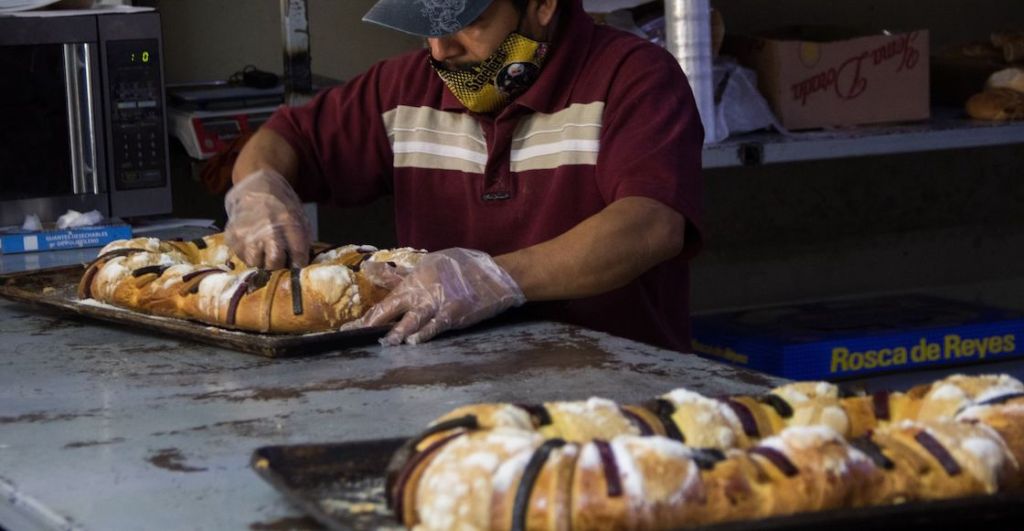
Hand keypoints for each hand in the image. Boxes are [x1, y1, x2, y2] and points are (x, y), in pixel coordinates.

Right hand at [224, 168, 310, 269]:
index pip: (297, 253)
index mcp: (288, 221)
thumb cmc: (280, 204)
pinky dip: (248, 254)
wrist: (254, 189)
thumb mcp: (297, 215)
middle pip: (274, 263)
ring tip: (263, 249)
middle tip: (279, 258)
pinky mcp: (232, 236)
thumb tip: (300, 262)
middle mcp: (267, 228)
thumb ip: (301, 237)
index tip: (297, 262)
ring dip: (261, 260)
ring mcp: (247, 233)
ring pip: (255, 263)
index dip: (299, 262)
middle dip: (278, 263)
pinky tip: (253, 243)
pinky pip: (242, 257)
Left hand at [355, 248, 525, 344]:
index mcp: (413, 281)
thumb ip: (399, 275)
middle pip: (391, 310)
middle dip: (372, 325)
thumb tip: (371, 269)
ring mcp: (437, 304)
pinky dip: (425, 334)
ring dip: (398, 332)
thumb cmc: (460, 268)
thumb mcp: (428, 264)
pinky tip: (414, 342)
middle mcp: (421, 292)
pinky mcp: (454, 315)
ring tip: (386, 343)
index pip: (384, 302)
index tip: (348, 328)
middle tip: (356, 336)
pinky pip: (436, 326)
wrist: (493, 275)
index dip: (366, 317)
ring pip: (412, 320)